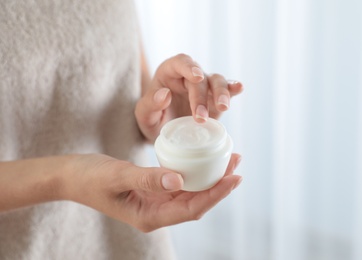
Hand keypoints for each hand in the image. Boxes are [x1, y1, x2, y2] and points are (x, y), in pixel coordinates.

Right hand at [64, 153, 241, 231]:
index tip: (234, 177)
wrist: (72, 176)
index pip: (192, 209)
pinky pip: (181, 184)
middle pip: (197, 202)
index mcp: (149, 216)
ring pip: (191, 193)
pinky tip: (203, 160)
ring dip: (210, 177)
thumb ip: (147, 179)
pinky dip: (195, 173)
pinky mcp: (154, 191)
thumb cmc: (90, 178)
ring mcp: (156, 202)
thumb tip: (179, 179)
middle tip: (236, 162)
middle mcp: (157, 213)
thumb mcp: (117, 176)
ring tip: (228, 158)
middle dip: (219, 184)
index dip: (215, 194)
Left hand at [135, 54, 242, 141]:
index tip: (196, 77)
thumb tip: (165, 94)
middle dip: (201, 96)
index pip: (181, 62)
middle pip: (200, 78)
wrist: (164, 133)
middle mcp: (189, 76)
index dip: (190, 67)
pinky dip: (233, 89)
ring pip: (217, 81)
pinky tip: (239, 88)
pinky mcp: (215, 101)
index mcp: (170, 73)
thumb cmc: (152, 120)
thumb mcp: (144, 116)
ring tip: (223, 108)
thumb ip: (150, 105)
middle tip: (199, 118)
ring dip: (221, 93)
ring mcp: (204, 88)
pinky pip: (226, 91)